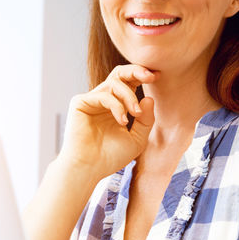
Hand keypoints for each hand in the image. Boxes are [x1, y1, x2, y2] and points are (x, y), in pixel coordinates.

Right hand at [58, 65, 156, 180]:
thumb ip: (146, 120)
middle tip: (151, 76)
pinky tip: (122, 121)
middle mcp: (103, 100)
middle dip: (136, 70)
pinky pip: (104, 95)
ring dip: (129, 96)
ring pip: (114, 83)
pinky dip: (117, 106)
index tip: (158, 76)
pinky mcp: (80, 103)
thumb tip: (149, 98)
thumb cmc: (110, 157)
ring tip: (136, 114)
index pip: (129, 83)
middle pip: (119, 73)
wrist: (89, 169)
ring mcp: (91, 100)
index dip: (143, 76)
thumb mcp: (137, 139)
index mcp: (116, 106)